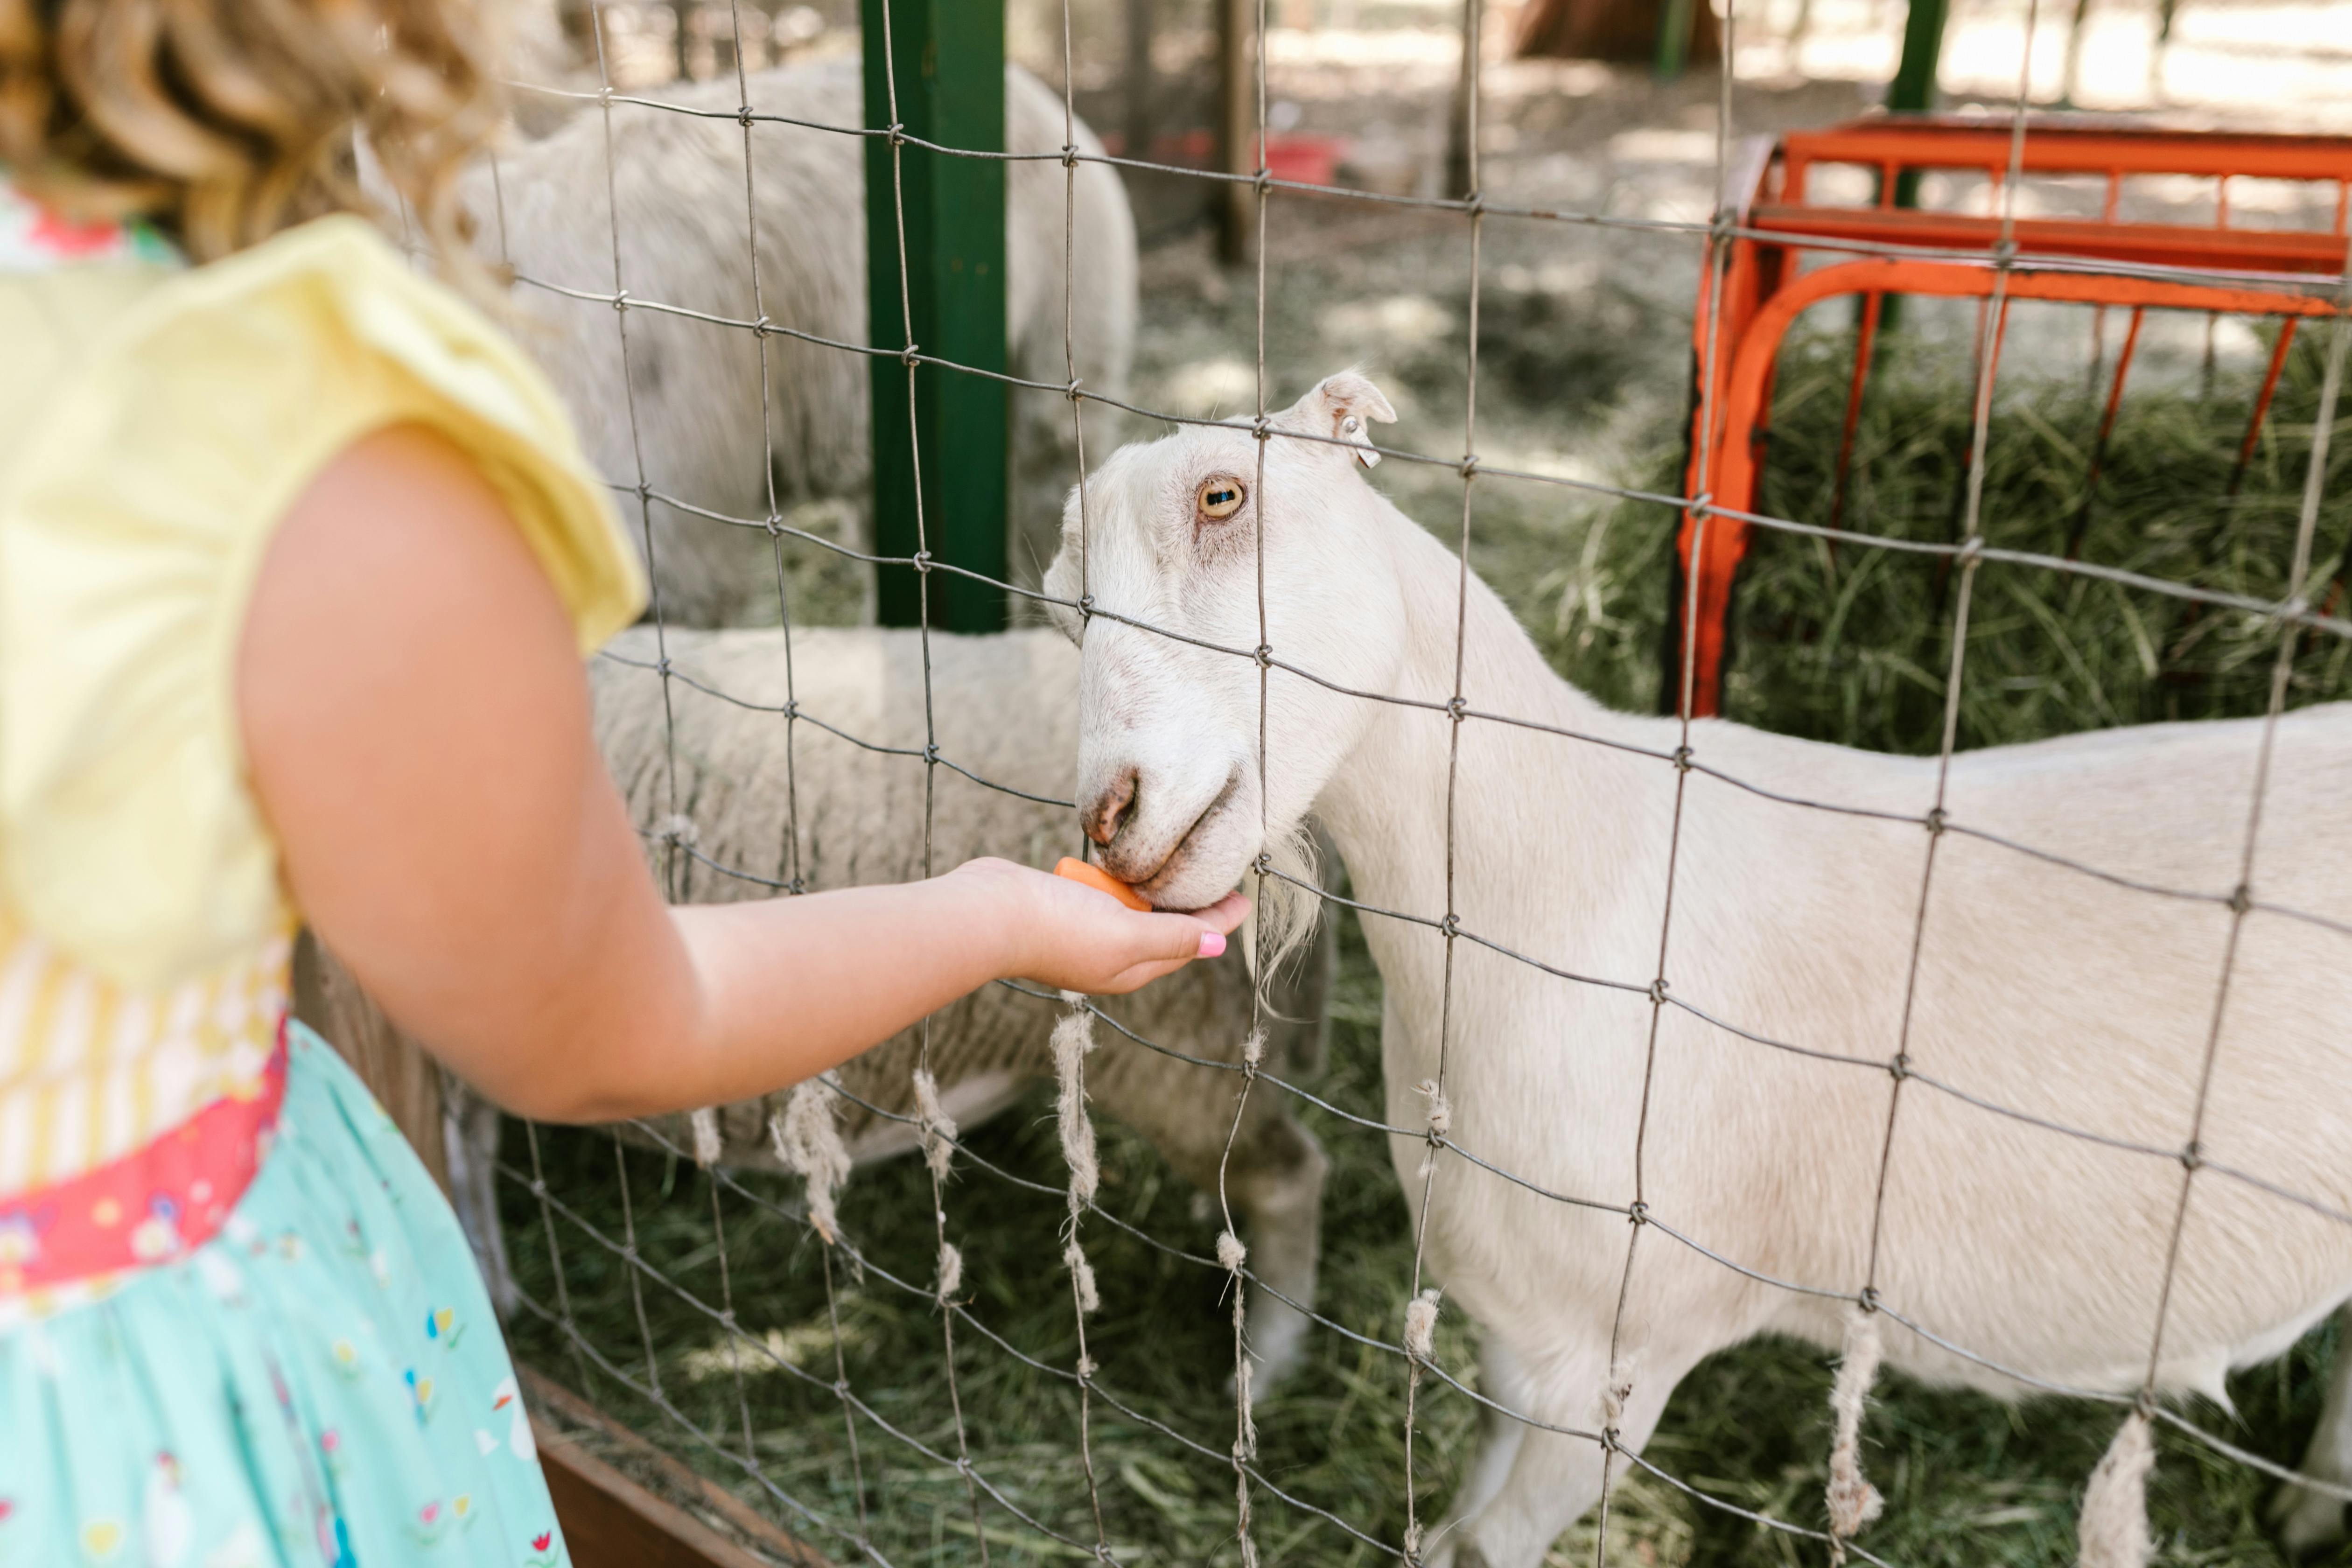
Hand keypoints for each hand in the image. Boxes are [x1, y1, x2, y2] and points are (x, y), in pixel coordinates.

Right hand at [946, 858, 1250, 995]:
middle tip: (1219, 873)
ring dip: (1155, 891)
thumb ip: (1172, 937)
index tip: (1243, 896)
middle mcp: (1111, 954)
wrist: (988, 912)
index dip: (1218, 921)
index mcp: (1131, 969)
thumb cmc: (1057, 928)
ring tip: (1182, 864)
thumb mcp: (1126, 935)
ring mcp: (1087, 932)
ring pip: (1134, 910)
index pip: (1188, 943)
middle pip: (1165, 928)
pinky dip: (1118, 882)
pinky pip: (1104, 895)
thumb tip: (1217, 946)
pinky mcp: (1064, 907)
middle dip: (1192, 906)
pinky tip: (1128, 865)